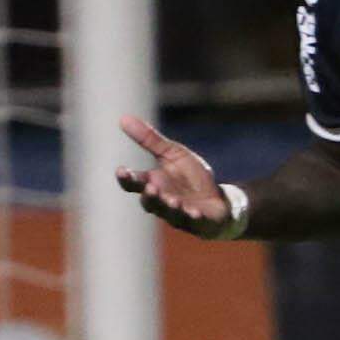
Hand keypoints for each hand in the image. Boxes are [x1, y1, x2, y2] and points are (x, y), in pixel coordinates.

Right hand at [116, 113, 235, 236]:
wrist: (218, 198)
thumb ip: (150, 140)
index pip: (134, 183)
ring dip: (169, 206)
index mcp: (153, 183)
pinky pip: (194, 221)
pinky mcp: (198, 221)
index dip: (127, 178)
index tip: (121, 170)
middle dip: (149, 196)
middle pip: (149, 202)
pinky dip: (193, 217)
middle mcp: (162, 201)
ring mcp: (179, 214)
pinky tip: (195, 212)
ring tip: (173, 200)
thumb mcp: (172, 153)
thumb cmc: (191, 177)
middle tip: (150, 187)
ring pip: (169, 214)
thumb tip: (123, 118)